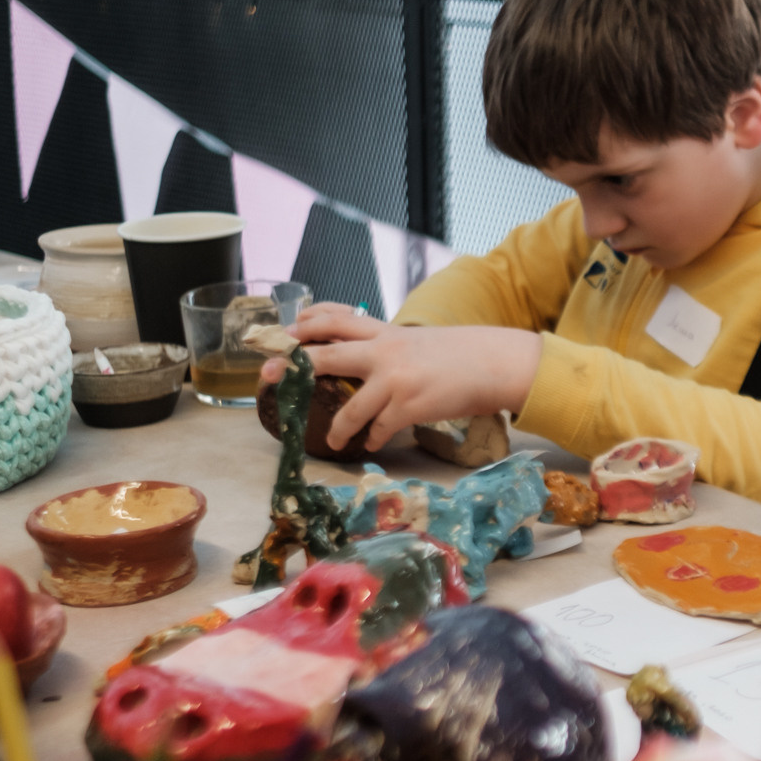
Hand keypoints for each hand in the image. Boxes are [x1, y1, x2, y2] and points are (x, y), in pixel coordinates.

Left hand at [260, 303, 542, 451]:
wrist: (494, 363)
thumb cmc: (460, 354)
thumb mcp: (418, 340)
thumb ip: (389, 347)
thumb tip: (364, 361)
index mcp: (386, 332)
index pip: (337, 319)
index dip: (306, 322)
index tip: (285, 330)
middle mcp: (385, 352)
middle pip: (326, 354)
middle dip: (291, 365)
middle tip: (266, 374)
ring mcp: (395, 380)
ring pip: (349, 407)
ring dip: (339, 427)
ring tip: (335, 438)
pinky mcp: (409, 406)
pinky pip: (378, 427)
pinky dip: (373, 437)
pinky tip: (373, 442)